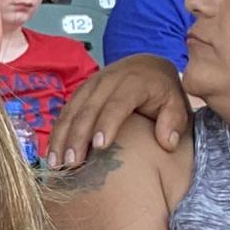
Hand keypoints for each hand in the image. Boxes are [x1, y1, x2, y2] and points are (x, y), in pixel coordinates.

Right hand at [46, 54, 189, 168]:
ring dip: (60, 138)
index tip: (99, 147)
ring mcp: (89, 85)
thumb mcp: (177, 103)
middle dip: (77, 137)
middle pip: (87, 110)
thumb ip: (174, 122)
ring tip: (55, 163)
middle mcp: (107, 81)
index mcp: (134, 82)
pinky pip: (64, 113)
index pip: (117, 104)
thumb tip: (167, 143)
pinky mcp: (78, 93)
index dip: (106, 124)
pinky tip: (51, 154)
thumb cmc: (162, 92)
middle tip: (72, 163)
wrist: (146, 66)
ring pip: (70, 112)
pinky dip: (56, 134)